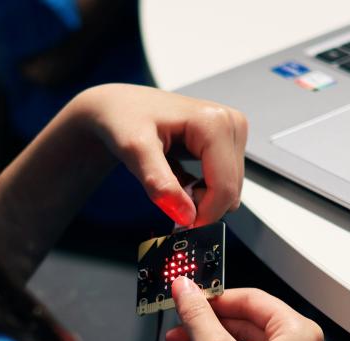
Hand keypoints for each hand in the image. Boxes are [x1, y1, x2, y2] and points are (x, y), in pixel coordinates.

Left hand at [78, 84, 247, 226]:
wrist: (118, 105)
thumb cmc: (123, 117)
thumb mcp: (134, 150)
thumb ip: (160, 184)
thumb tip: (186, 215)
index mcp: (214, 122)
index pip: (224, 186)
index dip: (204, 214)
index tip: (181, 226)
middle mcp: (230, 124)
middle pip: (231, 189)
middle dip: (202, 205)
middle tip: (169, 198)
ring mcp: (232, 132)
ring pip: (230, 188)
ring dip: (202, 198)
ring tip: (172, 183)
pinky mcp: (228, 141)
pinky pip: (225, 181)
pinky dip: (203, 190)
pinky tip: (181, 178)